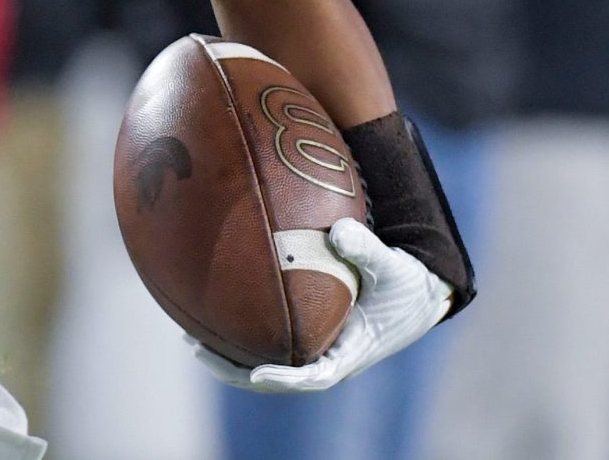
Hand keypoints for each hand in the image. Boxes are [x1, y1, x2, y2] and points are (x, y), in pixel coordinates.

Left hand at [191, 218, 451, 391]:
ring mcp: (317, 348)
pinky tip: (211, 316)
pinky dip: (243, 336)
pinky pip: (271, 342)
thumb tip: (339, 230)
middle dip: (237, 370)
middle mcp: (329, 356)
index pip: (316, 377)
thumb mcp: (394, 267)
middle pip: (278, 377)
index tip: (257, 373)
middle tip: (198, 350)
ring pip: (268, 362)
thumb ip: (367, 250)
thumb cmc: (407, 283)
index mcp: (351, 352)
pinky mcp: (310, 335)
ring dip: (231, 357)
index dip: (286, 378)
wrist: (418, 292)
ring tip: (190, 340)